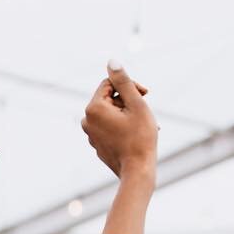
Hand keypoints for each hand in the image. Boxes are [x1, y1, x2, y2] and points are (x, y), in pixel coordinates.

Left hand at [82, 64, 157, 179]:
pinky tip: (137, 136)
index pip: (110, 83)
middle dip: (129, 102)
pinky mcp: (98, 146)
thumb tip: (111, 61)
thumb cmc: (140, 138)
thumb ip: (123, 81)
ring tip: (145, 125)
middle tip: (146, 112)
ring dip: (129, 114)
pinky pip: (110, 129)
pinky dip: (124, 127)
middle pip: (110, 99)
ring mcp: (91, 135)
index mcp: (93, 108)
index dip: (129, 86)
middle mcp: (87, 121)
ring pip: (112, 114)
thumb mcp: (136, 104)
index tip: (146, 94)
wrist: (137, 172)